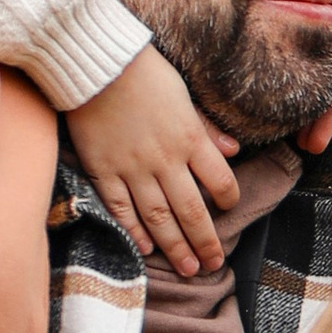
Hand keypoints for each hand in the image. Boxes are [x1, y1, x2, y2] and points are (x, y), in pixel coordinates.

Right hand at [66, 42, 239, 274]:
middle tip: (213, 264)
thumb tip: (235, 151)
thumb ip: (207, 127)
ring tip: (188, 268)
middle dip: (205, 241)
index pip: (220, 180)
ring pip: (158, 217)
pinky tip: (146, 249)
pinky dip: (134, 231)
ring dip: (175, 246)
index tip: (229, 209)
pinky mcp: (103, 170)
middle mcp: (165, 160)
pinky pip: (121, 208)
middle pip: (192, 210)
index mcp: (189, 138)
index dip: (228, 199)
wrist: (97, 64)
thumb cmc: (143, 71)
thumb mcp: (184, 94)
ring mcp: (133, 168)